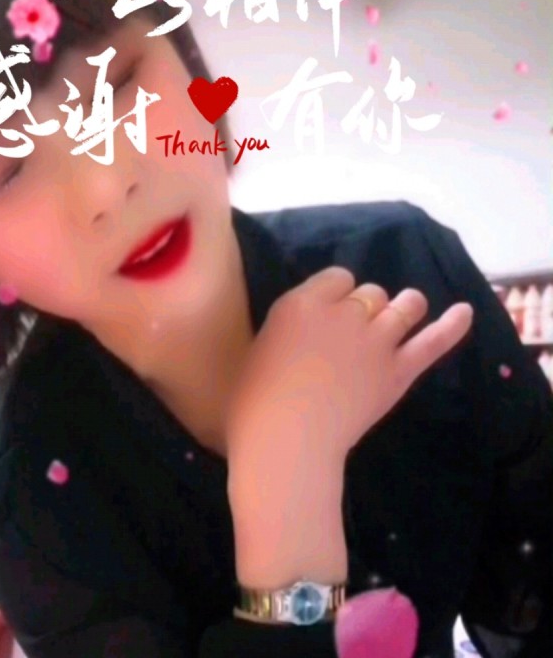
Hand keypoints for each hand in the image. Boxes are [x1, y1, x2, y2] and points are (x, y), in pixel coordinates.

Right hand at [224, 267, 473, 584]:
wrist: (285, 442)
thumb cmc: (254, 401)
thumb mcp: (261, 347)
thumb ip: (292, 327)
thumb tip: (309, 328)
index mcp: (303, 303)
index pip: (337, 277)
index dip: (336, 294)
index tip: (327, 314)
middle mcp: (344, 313)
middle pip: (370, 292)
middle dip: (365, 306)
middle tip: (351, 334)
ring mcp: (376, 341)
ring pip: (404, 306)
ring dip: (405, 307)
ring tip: (403, 313)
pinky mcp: (398, 371)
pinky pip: (432, 342)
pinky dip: (452, 326)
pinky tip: (466, 312)